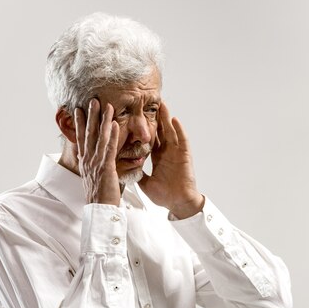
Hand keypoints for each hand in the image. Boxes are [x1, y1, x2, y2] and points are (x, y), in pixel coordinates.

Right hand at [74, 99, 120, 204]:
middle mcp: (88, 160)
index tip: (78, 110)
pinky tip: (114, 124)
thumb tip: (91, 160)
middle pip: (89, 133)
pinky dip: (111, 135)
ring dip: (103, 120)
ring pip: (99, 137)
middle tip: (92, 100)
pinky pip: (109, 148)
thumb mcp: (92, 178)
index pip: (82, 138)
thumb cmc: (99, 196)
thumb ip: (92, 166)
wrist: (99, 210)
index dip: (80, 123)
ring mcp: (96, 163)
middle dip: (90, 116)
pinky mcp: (106, 168)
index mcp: (85, 162)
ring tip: (107, 105)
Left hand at [139, 102, 203, 218]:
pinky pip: (182, 140)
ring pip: (171, 131)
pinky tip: (174, 119)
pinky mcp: (185, 156)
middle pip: (159, 131)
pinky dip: (179, 129)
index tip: (134, 117)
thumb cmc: (165, 196)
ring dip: (167, 118)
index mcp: (158, 158)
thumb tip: (123, 169)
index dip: (142, 128)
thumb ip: (137, 174)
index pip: (149, 139)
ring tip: (162, 104)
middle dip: (154, 117)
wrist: (178, 203)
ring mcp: (177, 153)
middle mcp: (167, 152)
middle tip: (147, 103)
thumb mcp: (145, 183)